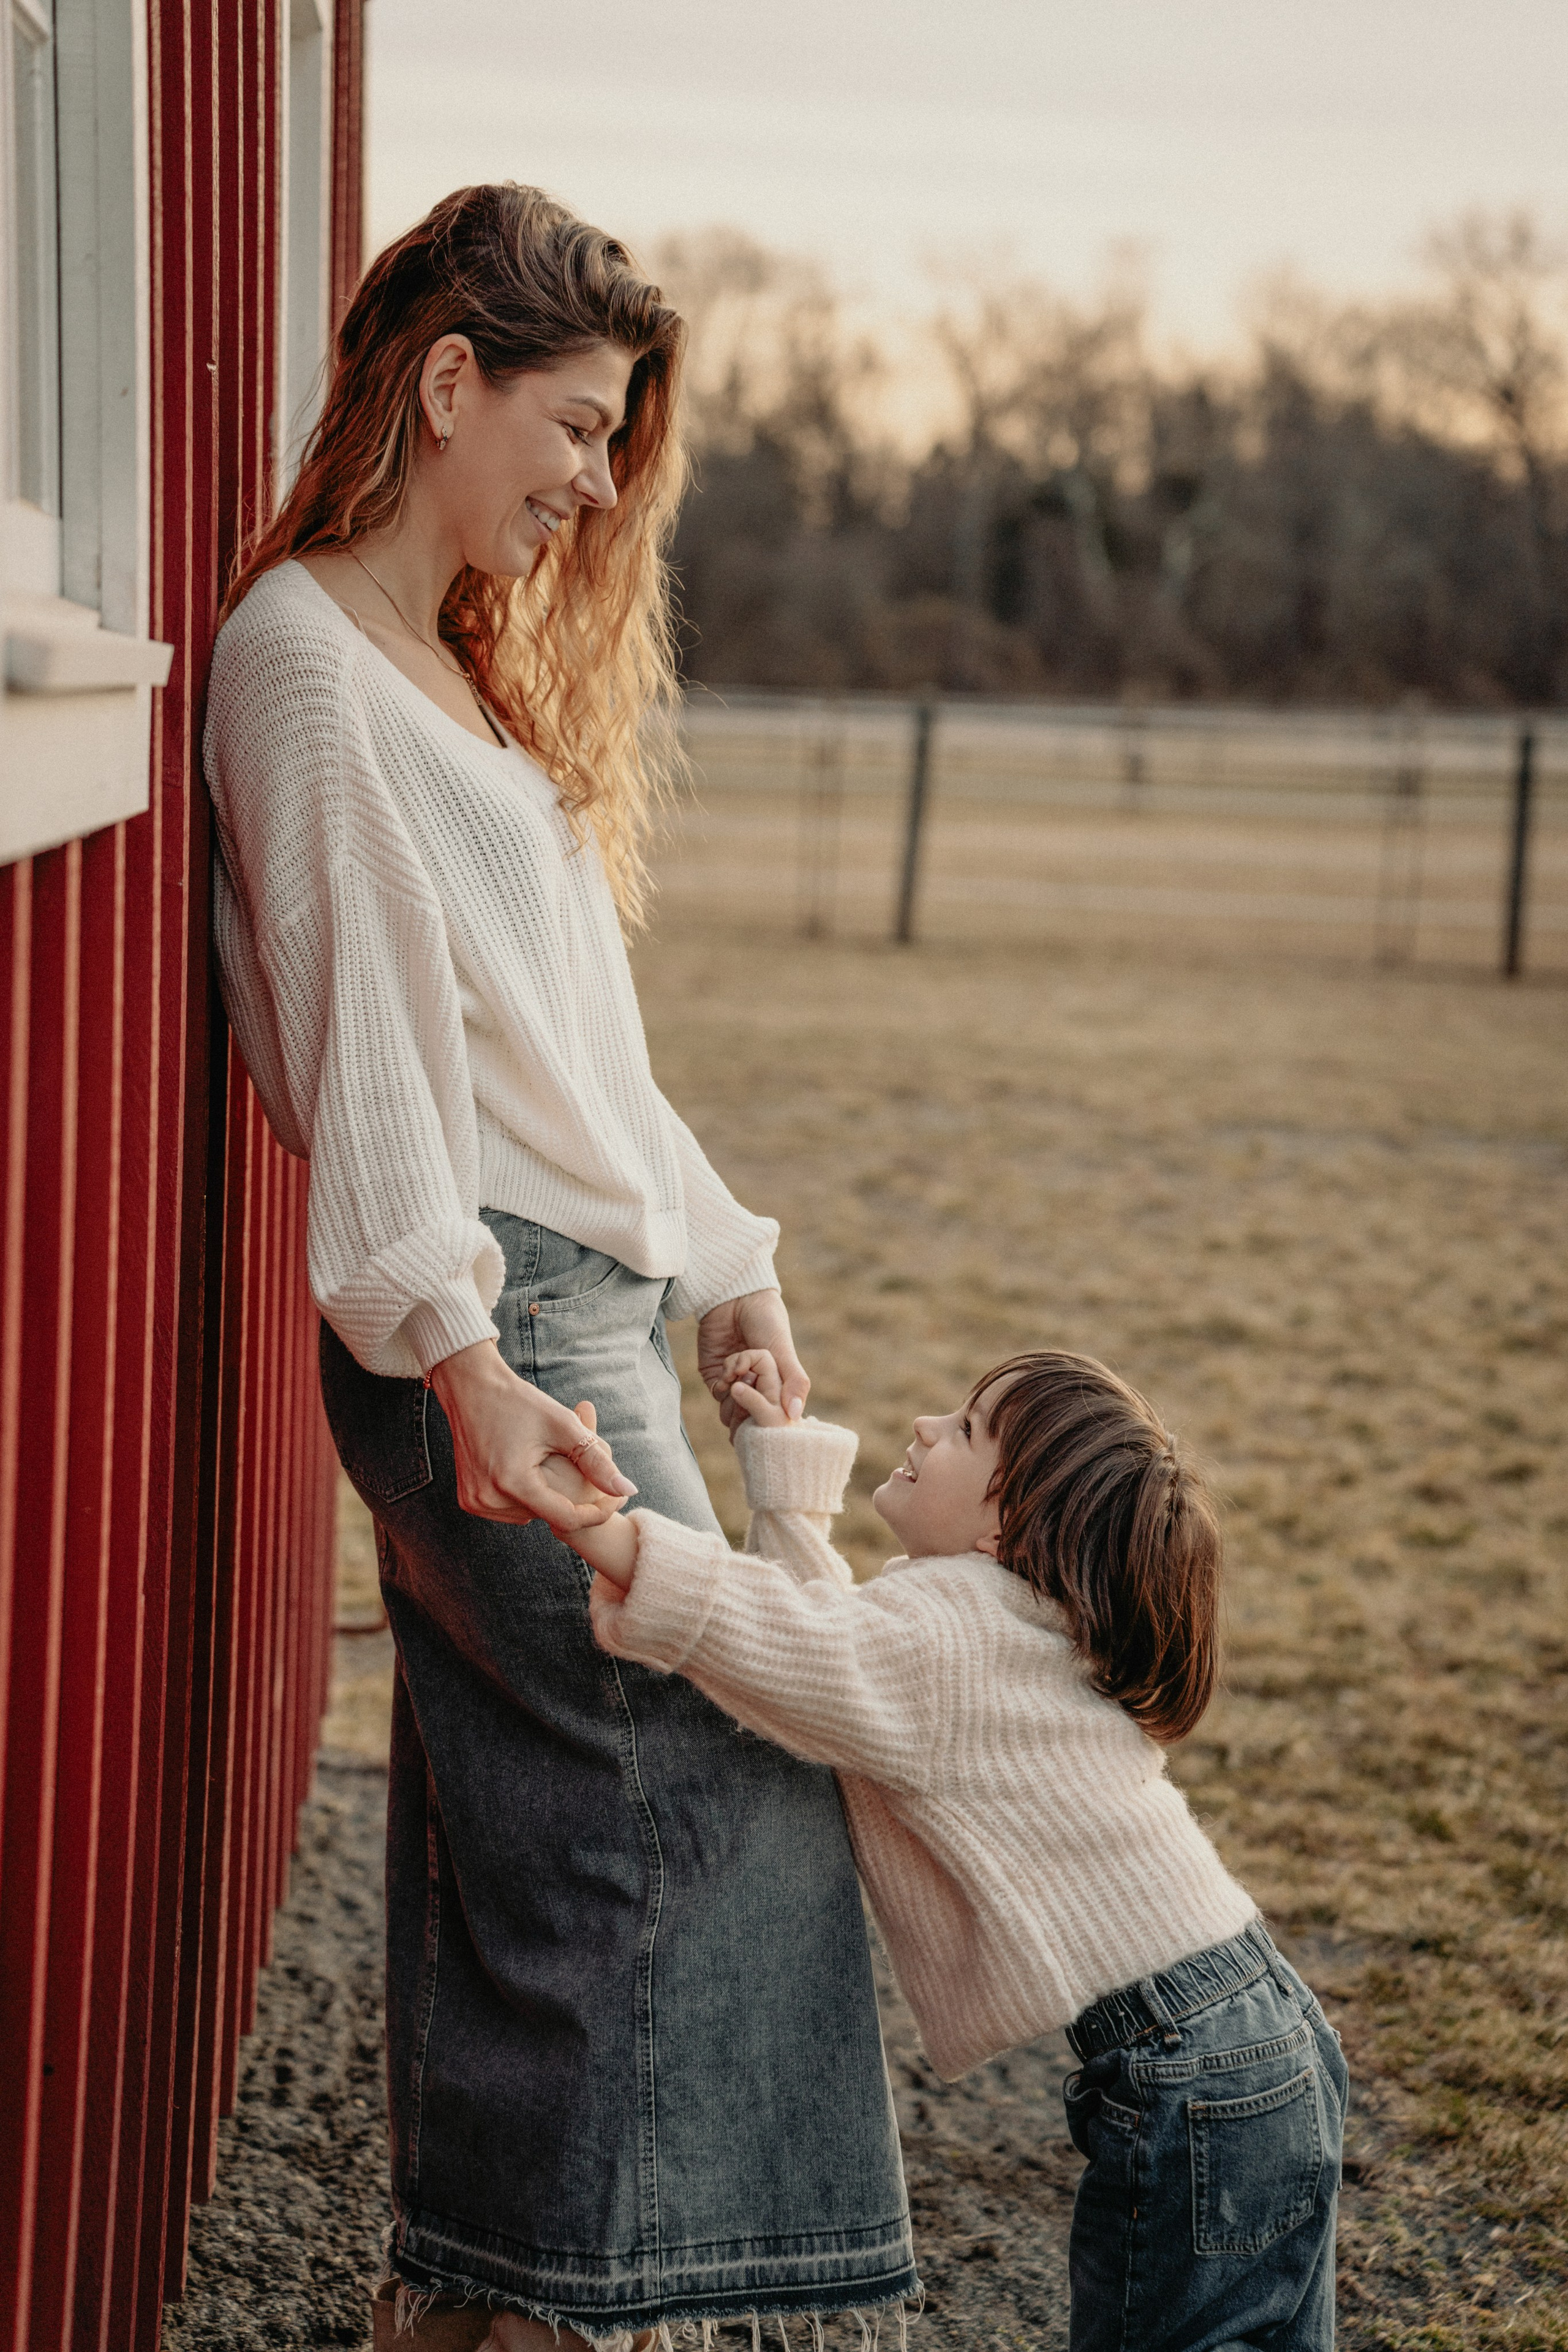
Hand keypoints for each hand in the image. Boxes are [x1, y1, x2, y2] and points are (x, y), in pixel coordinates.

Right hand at [429, 1343, 636, 1528]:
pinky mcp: (468, 1499)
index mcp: (512, 1483)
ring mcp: (474, 1501)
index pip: (567, 1519)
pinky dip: (526, 1496)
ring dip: (548, 1497)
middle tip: (586, 1467)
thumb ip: (597, 1461)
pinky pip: (510, 1509)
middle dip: (572, 1497)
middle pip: (548, 1515)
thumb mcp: (564, 1427)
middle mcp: (488, 1499)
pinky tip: (531, 1471)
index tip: (617, 1498)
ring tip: (553, 1464)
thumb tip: (629, 1491)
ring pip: (530, 1514)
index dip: (597, 1512)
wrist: (471, 1387)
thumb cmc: (520, 1402)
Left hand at [697, 1291, 809, 1430]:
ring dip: (736, 1395)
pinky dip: (723, 1387)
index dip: (772, 1415)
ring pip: (733, 1410)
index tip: (772, 1408)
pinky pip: (718, 1395)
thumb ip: (794, 1381)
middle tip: (753, 1382)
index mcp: (778, 1383)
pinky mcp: (715, 1377)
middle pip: (752, 1416)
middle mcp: (756, 1387)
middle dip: (751, 1406)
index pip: (775, 1413)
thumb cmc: (766, 1320)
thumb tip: (795, 1414)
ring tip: (741, 1372)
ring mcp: (735, 1384)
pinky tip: (728, 1370)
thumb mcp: (783, 1351)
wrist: (735, 1298)